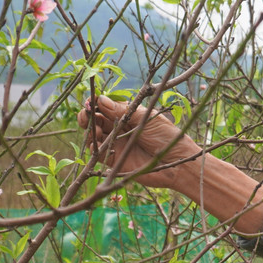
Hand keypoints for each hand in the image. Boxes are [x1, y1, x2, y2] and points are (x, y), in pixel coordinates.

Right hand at [76, 95, 199, 188]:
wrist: (176, 162)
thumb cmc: (165, 136)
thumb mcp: (144, 118)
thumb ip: (121, 111)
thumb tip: (100, 100)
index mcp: (128, 115)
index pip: (106, 107)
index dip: (96, 104)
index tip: (91, 101)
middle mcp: (119, 129)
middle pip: (96, 120)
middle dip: (88, 115)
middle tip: (86, 114)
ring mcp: (116, 144)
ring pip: (94, 136)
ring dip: (90, 130)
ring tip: (95, 129)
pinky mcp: (114, 161)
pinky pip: (98, 154)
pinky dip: (93, 148)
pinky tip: (94, 145)